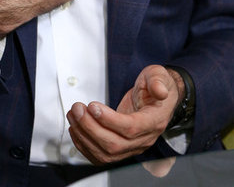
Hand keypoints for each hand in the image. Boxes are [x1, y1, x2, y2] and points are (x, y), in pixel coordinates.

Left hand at [67, 65, 182, 163]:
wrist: (156, 99)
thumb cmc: (154, 87)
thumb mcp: (158, 76)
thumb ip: (158, 81)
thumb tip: (160, 91)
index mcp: (154, 121)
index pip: (131, 128)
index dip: (110, 120)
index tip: (92, 106)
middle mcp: (144, 139)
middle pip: (114, 144)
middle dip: (90, 127)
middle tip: (78, 108)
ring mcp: (132, 147)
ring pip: (106, 153)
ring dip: (84, 136)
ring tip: (74, 115)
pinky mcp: (122, 148)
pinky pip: (102, 156)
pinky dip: (85, 146)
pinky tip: (76, 130)